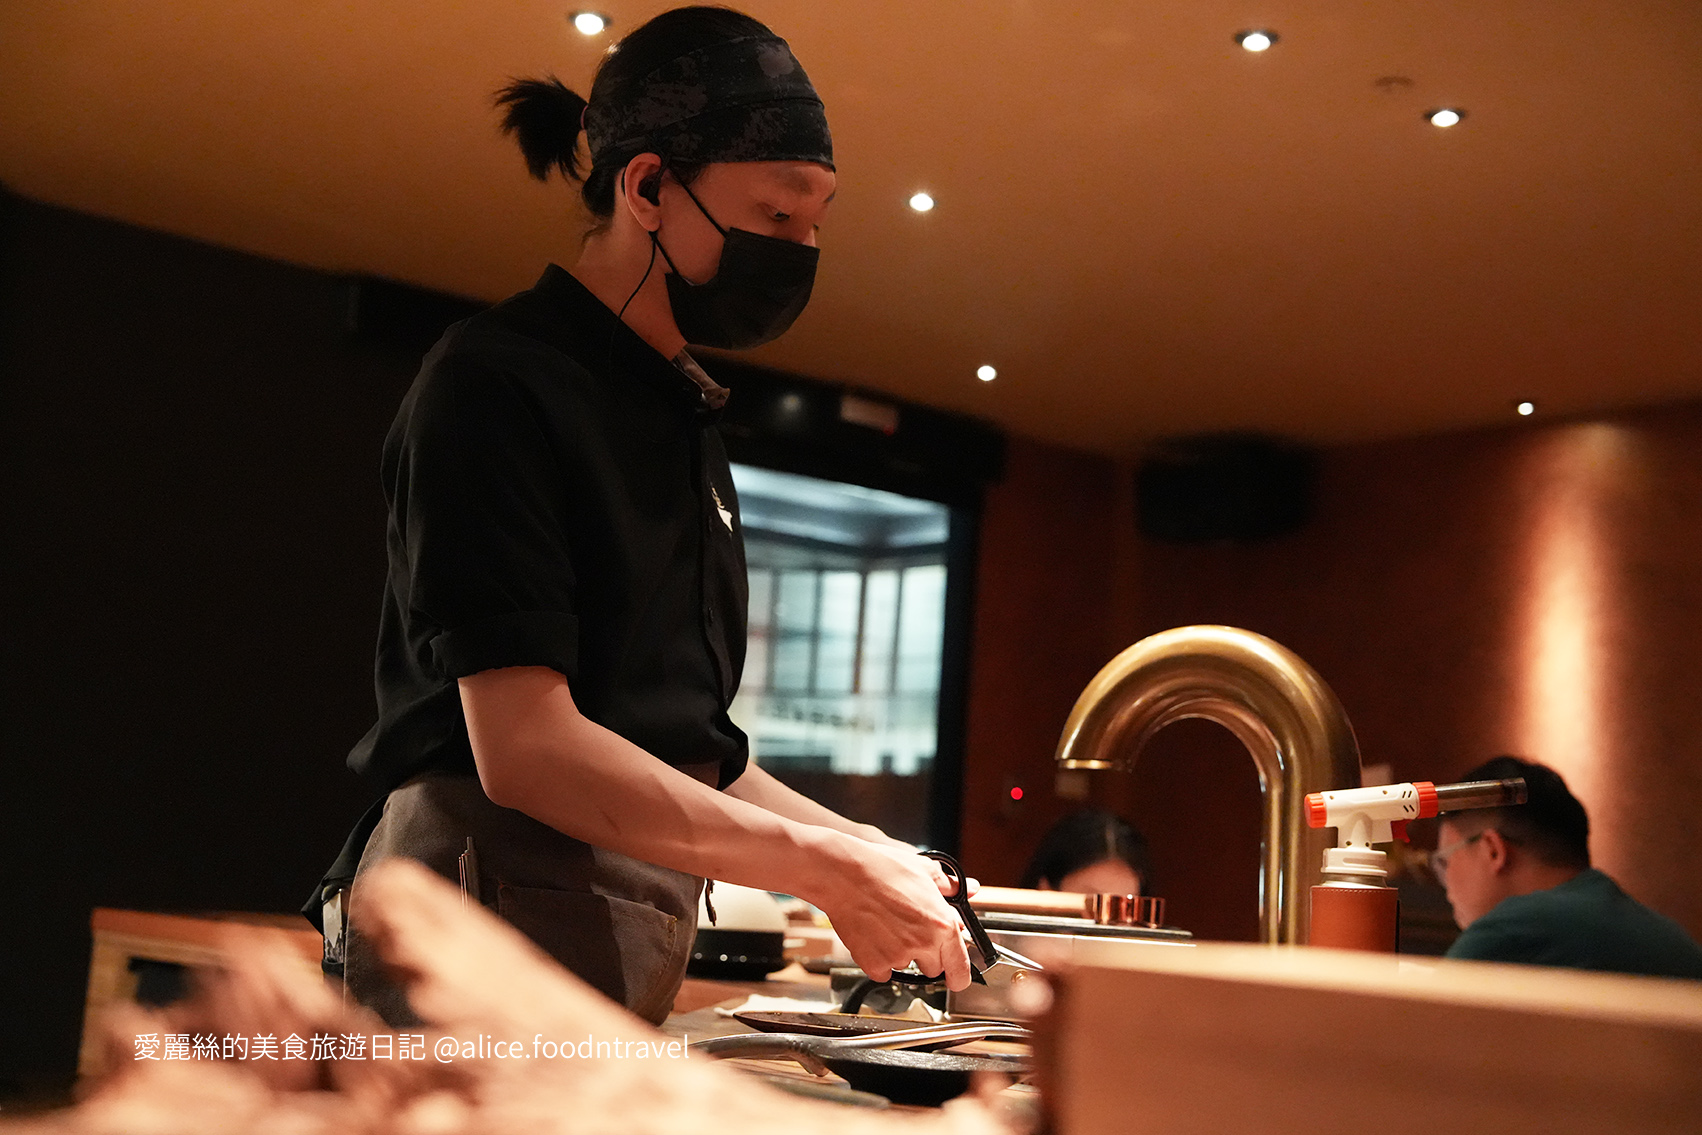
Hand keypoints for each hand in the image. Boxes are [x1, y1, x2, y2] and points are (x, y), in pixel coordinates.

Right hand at [811, 835, 972, 990]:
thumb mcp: (924, 870)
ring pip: (906, 968)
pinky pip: (883, 972)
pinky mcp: (873, 963)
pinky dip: (879, 960)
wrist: (843, 874)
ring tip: (888, 927)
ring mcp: (898, 956)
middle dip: (927, 956)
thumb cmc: (881, 868)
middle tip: (912, 933)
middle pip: (934, 969)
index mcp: (942, 924)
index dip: (960, 974)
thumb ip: (951, 886)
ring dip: (901, 955)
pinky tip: (874, 937)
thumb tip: (970, 889)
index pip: (961, 968)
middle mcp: (923, 943)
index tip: (956, 975)